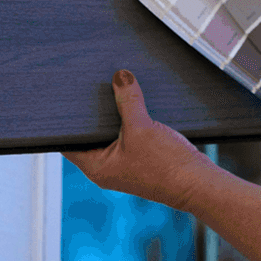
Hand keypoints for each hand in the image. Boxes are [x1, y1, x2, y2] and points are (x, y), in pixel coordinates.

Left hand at [62, 70, 217, 210]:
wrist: (199, 184)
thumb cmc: (166, 166)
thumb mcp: (141, 128)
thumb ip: (128, 100)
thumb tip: (120, 76)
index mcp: (95, 167)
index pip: (67, 142)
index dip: (63, 122)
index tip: (61, 99)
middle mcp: (106, 168)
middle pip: (89, 136)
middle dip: (91, 114)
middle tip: (86, 88)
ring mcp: (123, 165)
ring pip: (110, 134)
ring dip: (112, 116)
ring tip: (110, 91)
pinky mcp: (140, 160)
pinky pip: (127, 136)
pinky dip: (128, 121)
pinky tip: (133, 104)